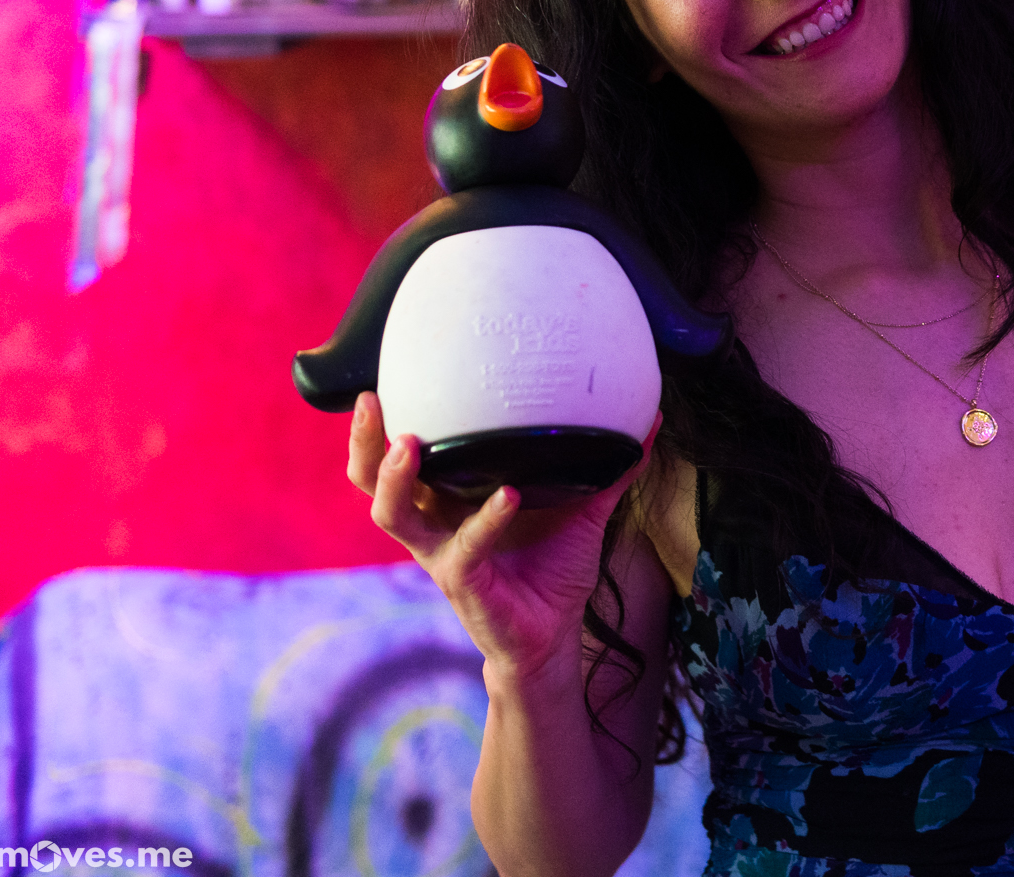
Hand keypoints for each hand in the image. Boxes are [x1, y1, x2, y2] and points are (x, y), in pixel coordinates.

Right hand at [348, 393, 657, 686]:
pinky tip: (508, 496)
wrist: (555, 635)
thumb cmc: (553, 569)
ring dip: (396, 478)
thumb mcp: (583, 507)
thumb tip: (648, 418)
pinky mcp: (463, 583)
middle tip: (372, 401)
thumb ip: (609, 466)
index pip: (397, 456)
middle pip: (372, 481)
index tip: (380, 378)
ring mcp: (442, 553)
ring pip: (392, 515)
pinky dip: (484, 520)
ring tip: (410, 443)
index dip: (379, 423)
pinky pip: (464, 548)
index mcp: (449, 497)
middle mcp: (434, 522)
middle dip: (365, 441)